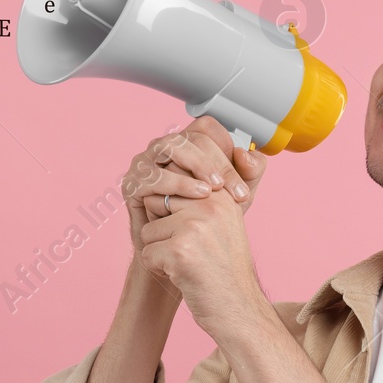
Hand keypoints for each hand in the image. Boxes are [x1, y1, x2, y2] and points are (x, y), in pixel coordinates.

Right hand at [121, 117, 267, 252]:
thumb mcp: (235, 196)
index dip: (226, 146)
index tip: (241, 173)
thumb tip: (246, 155)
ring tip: (213, 190)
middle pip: (190, 137)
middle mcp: (164, 149)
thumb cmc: (205, 220)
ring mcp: (145, 163)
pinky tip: (195, 196)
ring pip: (170, 148)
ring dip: (195, 166)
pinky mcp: (132, 184)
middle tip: (232, 188)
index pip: (207, 128)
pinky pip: (153, 175)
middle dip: (216, 162)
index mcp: (188, 145)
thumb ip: (249, 174)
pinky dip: (177, 183)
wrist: (180, 254)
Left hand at [132, 122, 272, 339]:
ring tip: (189, 263)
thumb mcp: (222, 221)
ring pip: (148, 229)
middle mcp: (211, 204)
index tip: (190, 230)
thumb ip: (201, 193)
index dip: (172, 207)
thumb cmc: (224, 267)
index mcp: (221, 194)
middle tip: (192, 250)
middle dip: (164, 229)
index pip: (175, 178)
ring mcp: (195, 227)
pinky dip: (158, 268)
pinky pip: (146, 253)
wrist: (237, 309)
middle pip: (156, 201)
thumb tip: (165, 165)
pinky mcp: (179, 251)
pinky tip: (183, 276)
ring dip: (160, 250)